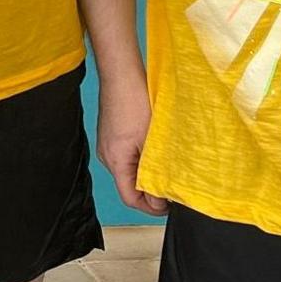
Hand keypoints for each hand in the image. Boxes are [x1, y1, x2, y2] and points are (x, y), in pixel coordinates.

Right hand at [96, 69, 166, 214]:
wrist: (122, 74)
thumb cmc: (134, 101)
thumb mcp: (151, 141)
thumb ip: (155, 173)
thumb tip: (160, 198)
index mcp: (115, 161)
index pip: (130, 198)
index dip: (151, 207)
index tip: (169, 205)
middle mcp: (107, 156)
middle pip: (128, 185)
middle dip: (151, 190)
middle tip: (173, 186)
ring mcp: (108, 145)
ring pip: (129, 170)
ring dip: (147, 173)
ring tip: (167, 167)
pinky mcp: (112, 135)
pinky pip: (126, 156)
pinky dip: (141, 159)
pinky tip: (155, 150)